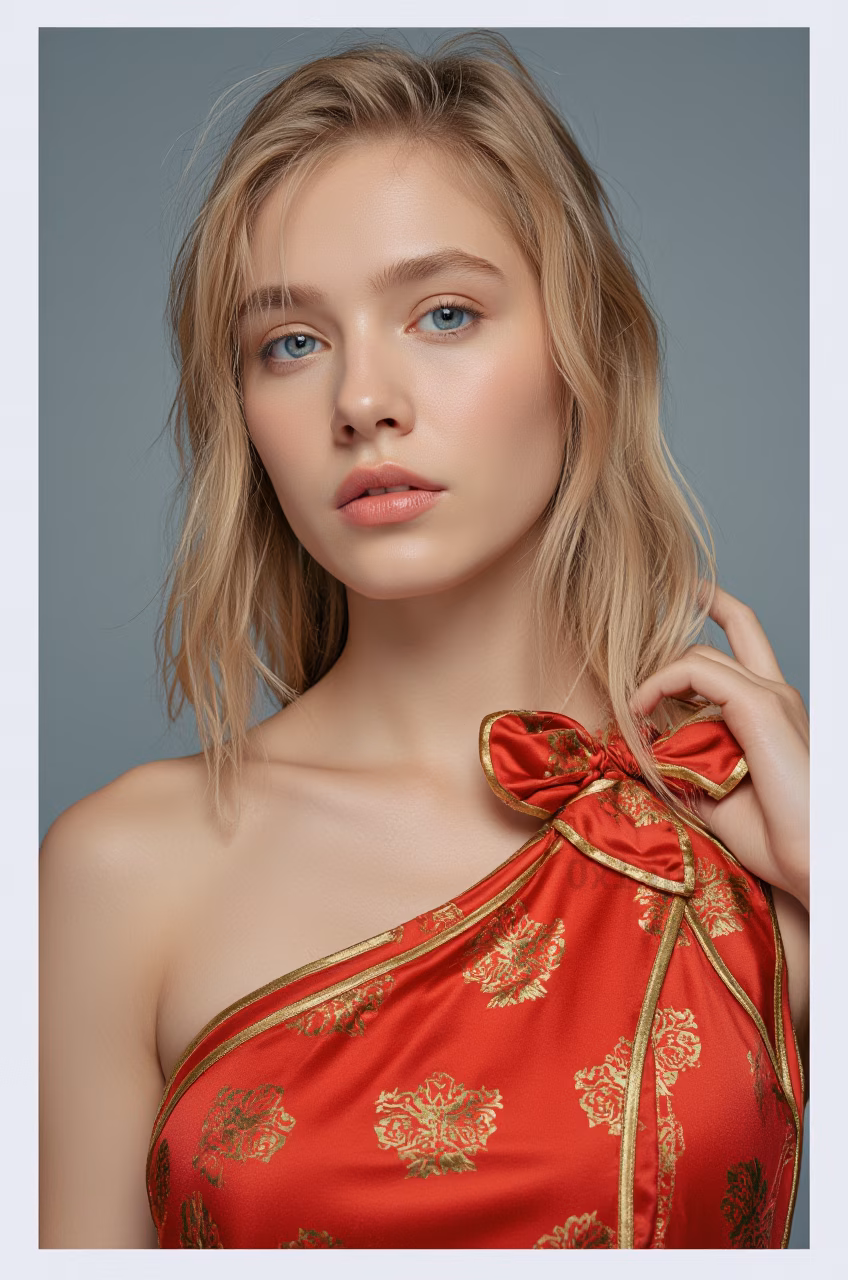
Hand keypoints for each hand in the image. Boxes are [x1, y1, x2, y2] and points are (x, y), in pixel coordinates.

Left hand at [630, 584, 808, 910]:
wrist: (815, 863)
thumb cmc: (775, 839)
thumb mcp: (714, 795)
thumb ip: (684, 765)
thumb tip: (643, 752)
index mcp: (771, 709)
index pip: (745, 635)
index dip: (716, 605)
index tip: (686, 590)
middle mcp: (775, 693)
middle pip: (709, 646)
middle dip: (662, 656)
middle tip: (625, 685)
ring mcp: (772, 696)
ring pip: (696, 657)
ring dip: (654, 681)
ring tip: (631, 713)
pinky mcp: (762, 706)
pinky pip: (695, 672)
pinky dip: (659, 685)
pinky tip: (639, 711)